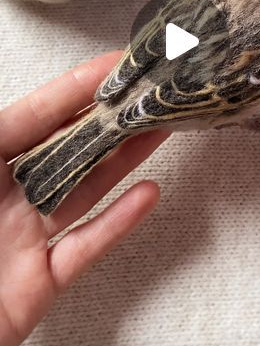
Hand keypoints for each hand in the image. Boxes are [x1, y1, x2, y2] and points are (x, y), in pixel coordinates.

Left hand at [0, 52, 167, 345]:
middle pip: (69, 148)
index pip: (36, 115)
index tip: (115, 64)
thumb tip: (12, 109)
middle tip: (147, 94)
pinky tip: (147, 194)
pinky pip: (87, 246)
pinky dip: (120, 221)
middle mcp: (7, 196)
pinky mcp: (41, 281)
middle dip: (110, 118)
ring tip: (158, 128)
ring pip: (86, 189)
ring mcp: (26, 237)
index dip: (77, 87)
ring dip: (125, 158)